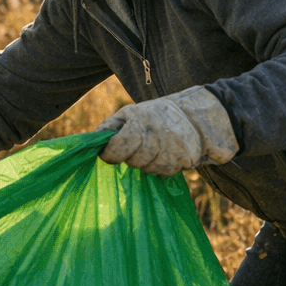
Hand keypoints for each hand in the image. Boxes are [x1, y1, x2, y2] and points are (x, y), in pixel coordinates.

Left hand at [96, 86, 237, 176]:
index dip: (110, 153)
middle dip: (131, 157)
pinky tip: (165, 152)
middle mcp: (156, 136)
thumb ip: (108, 127)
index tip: (108, 154)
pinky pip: (164, 172)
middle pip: (133, 161)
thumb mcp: (129, 113)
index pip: (118, 146)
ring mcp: (172, 149)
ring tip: (153, 147)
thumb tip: (91, 142)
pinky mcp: (185, 160)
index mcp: (139, 122)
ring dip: (147, 162)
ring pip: (148, 169)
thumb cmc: (152, 116)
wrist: (194, 116)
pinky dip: (161, 165)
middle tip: (136, 146)